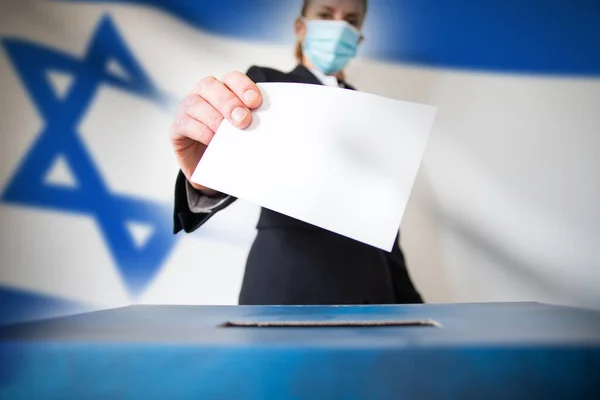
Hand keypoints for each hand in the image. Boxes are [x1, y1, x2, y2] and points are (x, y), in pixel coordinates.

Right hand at [169, 71, 261, 195]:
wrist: (211, 168)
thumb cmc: (231, 144)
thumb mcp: (244, 133)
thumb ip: (252, 125)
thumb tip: (266, 128)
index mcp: (224, 89)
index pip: (232, 79)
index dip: (243, 87)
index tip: (256, 102)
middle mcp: (203, 94)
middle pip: (211, 86)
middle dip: (229, 102)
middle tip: (243, 120)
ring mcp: (187, 108)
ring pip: (196, 103)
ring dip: (215, 117)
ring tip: (227, 132)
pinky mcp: (177, 127)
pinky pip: (186, 123)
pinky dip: (201, 131)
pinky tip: (213, 141)